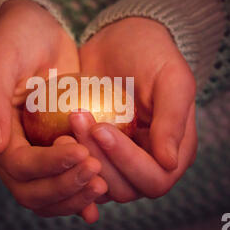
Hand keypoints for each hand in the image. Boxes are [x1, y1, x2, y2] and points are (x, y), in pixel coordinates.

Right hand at [0, 0, 106, 222]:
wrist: (37, 31)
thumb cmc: (17, 38)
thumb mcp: (0, 60)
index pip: (18, 165)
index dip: (49, 166)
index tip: (82, 152)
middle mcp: (8, 148)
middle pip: (31, 190)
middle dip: (64, 187)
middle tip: (96, 173)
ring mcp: (32, 150)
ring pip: (47, 193)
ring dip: (74, 195)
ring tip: (103, 185)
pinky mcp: (52, 147)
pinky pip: (63, 179)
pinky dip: (79, 191)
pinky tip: (102, 191)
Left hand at [73, 17, 196, 201]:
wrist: (121, 42)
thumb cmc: (150, 56)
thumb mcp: (171, 80)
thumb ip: (172, 120)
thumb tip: (169, 162)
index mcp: (175, 152)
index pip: (155, 178)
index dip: (128, 160)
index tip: (102, 128)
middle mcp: (148, 164)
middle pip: (125, 187)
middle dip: (99, 159)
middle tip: (78, 121)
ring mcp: (120, 161)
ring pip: (99, 182)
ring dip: (80, 160)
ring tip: (66, 128)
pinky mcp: (98, 153)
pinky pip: (82, 170)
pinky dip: (68, 161)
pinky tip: (56, 138)